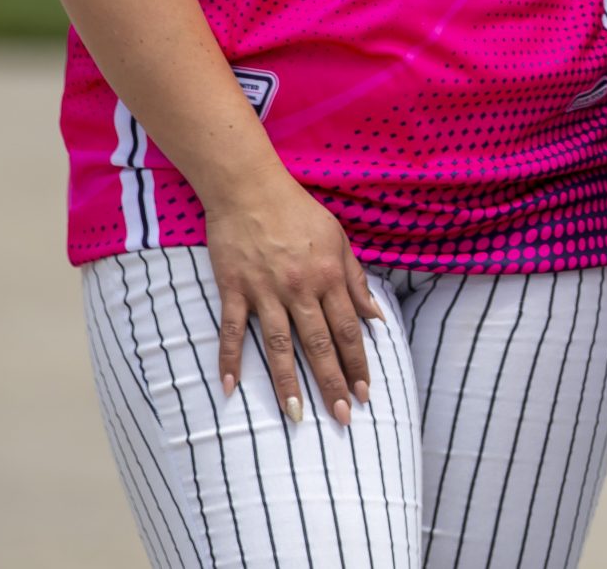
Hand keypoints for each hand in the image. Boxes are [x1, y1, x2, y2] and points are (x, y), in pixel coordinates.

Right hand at [202, 170, 382, 426]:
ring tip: (296, 417)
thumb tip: (376, 318)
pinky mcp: (234, 289)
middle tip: (342, 418)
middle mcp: (300, 288)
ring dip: (287, 383)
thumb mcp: (338, 239)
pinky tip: (231, 390)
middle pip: (319, 344)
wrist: (249, 187)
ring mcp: (264, 290)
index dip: (358, 364)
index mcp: (329, 276)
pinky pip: (231, 330)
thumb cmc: (298, 212)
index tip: (365, 395)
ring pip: (278, 345)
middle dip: (333, 383)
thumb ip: (356, 281)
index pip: (348, 330)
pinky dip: (230, 360)